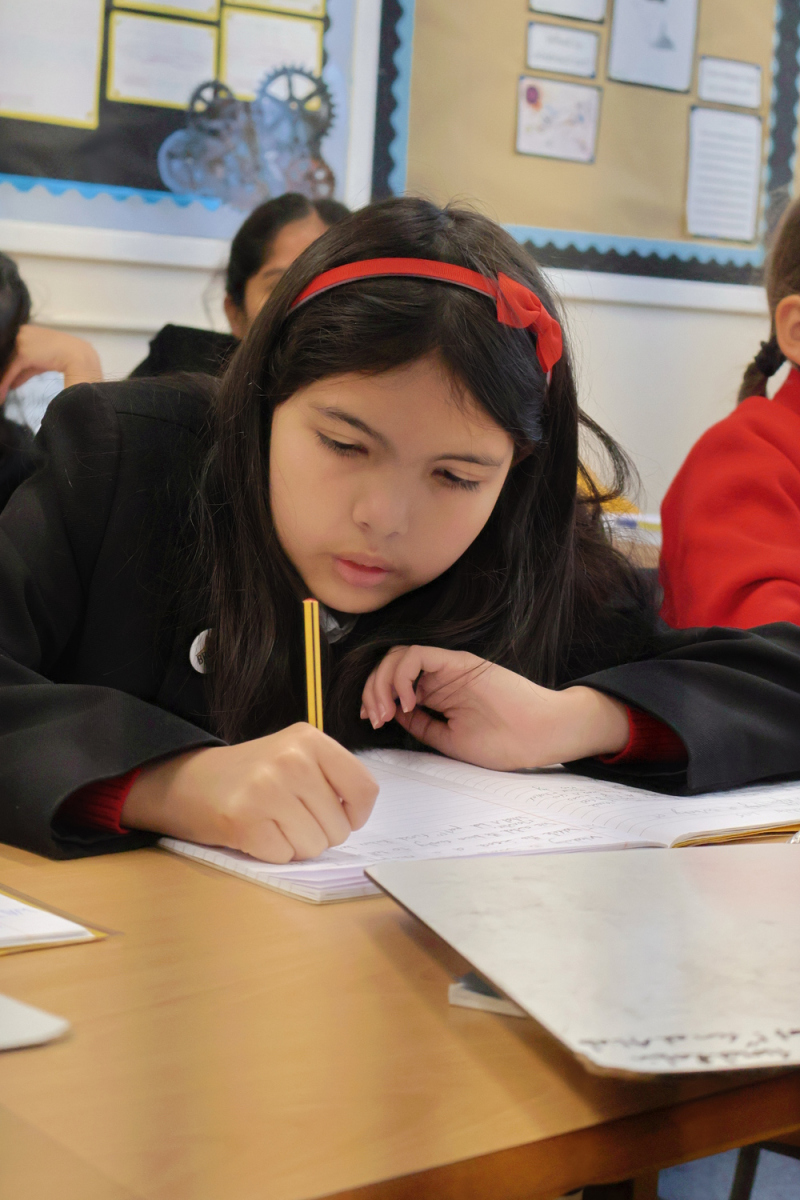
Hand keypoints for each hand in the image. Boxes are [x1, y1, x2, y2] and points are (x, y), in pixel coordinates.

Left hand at [0, 325, 101, 402]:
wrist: (79, 356)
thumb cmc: (67, 356)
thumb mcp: (44, 360)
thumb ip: (29, 368)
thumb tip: (14, 381)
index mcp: (28, 330)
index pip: (14, 349)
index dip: (8, 364)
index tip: (5, 376)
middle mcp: (22, 332)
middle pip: (9, 355)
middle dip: (5, 372)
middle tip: (2, 386)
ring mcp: (22, 342)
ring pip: (8, 363)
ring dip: (3, 379)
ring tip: (0, 393)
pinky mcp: (23, 353)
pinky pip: (11, 370)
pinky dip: (6, 382)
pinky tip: (3, 393)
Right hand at [121, 723, 378, 861]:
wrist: (188, 781)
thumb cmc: (251, 774)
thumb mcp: (295, 754)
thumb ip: (331, 776)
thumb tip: (358, 815)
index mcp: (310, 739)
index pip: (365, 789)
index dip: (357, 814)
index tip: (340, 814)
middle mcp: (292, 759)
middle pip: (340, 827)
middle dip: (319, 832)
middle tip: (289, 815)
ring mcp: (267, 789)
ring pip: (315, 846)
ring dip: (296, 844)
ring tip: (272, 822)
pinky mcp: (245, 821)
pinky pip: (284, 857)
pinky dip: (272, 852)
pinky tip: (255, 831)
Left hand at [361, 645, 629, 770]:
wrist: (539, 735)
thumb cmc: (504, 742)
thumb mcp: (449, 739)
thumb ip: (422, 725)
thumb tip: (392, 715)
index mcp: (438, 693)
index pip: (394, 683)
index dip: (375, 699)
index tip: (373, 722)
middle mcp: (440, 676)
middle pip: (390, 667)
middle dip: (373, 690)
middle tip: (375, 717)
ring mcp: (450, 667)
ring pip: (398, 656)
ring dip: (383, 682)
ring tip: (388, 711)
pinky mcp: (460, 662)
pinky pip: (418, 655)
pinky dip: (402, 675)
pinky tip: (407, 701)